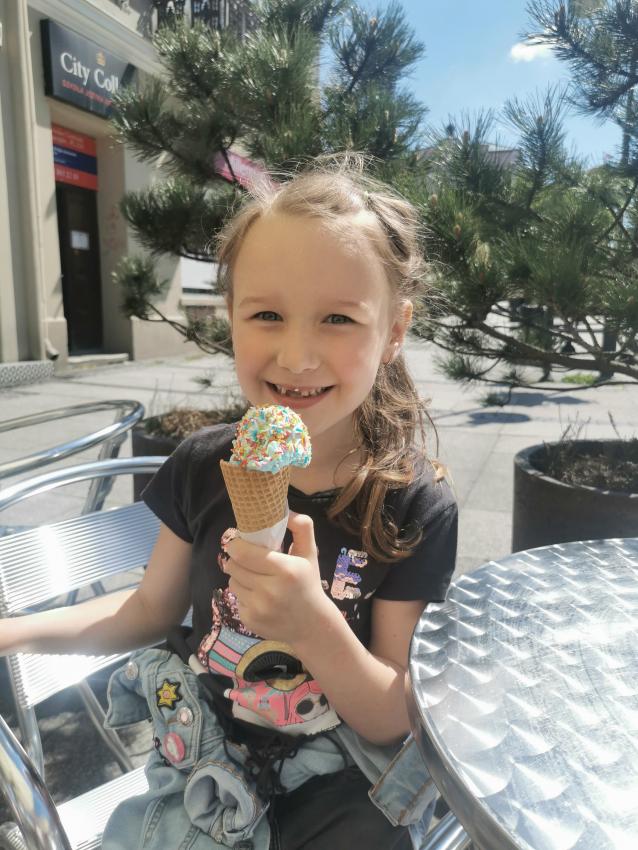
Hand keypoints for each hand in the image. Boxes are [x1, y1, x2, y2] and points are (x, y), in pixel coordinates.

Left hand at [224, 512, 330, 645]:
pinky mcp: (250, 621)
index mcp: (285, 570)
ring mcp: (258, 608)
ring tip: (254, 578)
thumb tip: (285, 510)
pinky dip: (243, 595)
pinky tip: (258, 597)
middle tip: (247, 560)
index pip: (243, 553)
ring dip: (239, 577)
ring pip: (232, 582)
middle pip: (233, 566)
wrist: (312, 625)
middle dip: (237, 560)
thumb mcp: (310, 553)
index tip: (239, 542)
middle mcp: (270, 591)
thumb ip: (302, 527)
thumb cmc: (308, 584)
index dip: (236, 545)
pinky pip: (235, 599)